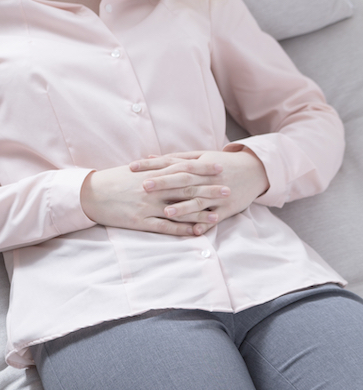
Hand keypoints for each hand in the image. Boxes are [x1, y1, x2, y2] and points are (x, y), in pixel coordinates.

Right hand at [81, 162, 222, 235]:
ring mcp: (147, 206)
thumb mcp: (133, 171)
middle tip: (228, 190)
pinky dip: (182, 230)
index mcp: (151, 174)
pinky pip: (165, 227)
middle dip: (209, 190)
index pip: (182, 170)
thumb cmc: (111, 181)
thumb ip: (152, 169)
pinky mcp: (140, 221)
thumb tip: (168, 165)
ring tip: (218, 215)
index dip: (202, 169)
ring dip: (200, 213)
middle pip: (186, 189)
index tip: (218, 167)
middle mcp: (152, 189)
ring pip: (179, 210)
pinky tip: (195, 232)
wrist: (89, 194)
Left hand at [131, 149, 268, 228]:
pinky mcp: (228, 209)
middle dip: (164, 183)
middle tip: (144, 186)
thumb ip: (175, 158)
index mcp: (199, 165)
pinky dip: (205, 224)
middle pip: (183, 181)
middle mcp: (208, 179)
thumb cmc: (222, 163)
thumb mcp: (200, 157)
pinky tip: (194, 231)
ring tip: (166, 212)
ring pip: (199, 201)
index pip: (172, 164)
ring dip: (183, 208)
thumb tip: (149, 157)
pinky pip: (216, 218)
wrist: (256, 171)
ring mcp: (218, 195)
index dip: (152, 165)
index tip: (132, 167)